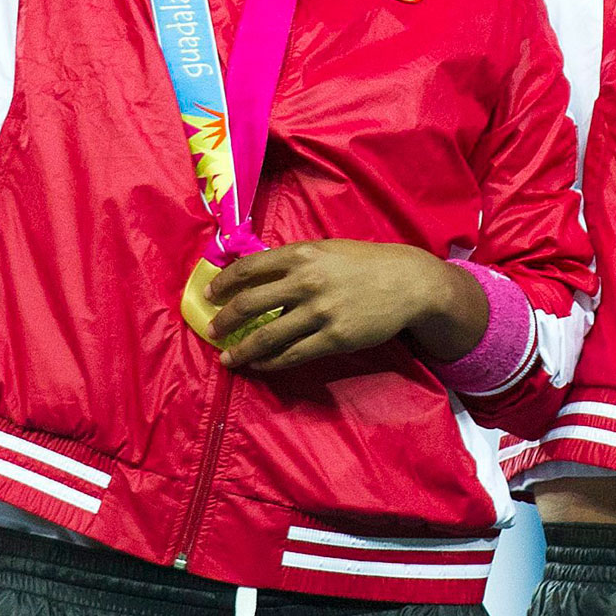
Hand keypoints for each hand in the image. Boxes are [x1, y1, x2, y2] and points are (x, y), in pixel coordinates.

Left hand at [205, 238, 485, 374]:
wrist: (406, 283)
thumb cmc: (364, 263)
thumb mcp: (327, 250)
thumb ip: (295, 261)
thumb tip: (258, 274)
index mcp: (301, 254)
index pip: (249, 268)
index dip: (224, 283)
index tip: (210, 294)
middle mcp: (305, 281)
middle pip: (250, 304)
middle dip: (225, 320)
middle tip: (212, 329)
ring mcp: (319, 312)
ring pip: (267, 336)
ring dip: (242, 349)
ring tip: (228, 357)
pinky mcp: (333, 338)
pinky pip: (292, 355)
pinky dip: (270, 362)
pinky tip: (259, 364)